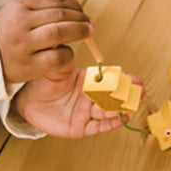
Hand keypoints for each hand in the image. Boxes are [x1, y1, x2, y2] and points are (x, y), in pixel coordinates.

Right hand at [0, 0, 90, 83]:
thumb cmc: (9, 33)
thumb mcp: (20, 13)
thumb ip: (45, 7)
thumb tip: (75, 1)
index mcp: (18, 7)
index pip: (54, 1)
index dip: (73, 6)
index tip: (82, 11)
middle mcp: (20, 24)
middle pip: (59, 16)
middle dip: (80, 18)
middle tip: (89, 22)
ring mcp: (24, 45)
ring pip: (59, 33)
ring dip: (79, 31)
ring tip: (88, 32)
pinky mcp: (29, 65)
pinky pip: (56, 58)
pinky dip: (67, 54)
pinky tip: (68, 52)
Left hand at [12, 63, 142, 138]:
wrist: (29, 102)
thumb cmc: (44, 83)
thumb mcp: (55, 69)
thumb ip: (63, 60)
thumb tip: (66, 43)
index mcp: (88, 81)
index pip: (109, 80)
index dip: (123, 79)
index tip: (135, 79)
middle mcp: (91, 97)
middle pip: (113, 96)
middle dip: (128, 94)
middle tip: (141, 91)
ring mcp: (87, 113)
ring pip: (108, 111)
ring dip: (122, 109)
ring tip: (133, 106)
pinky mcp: (81, 127)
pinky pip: (98, 127)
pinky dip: (111, 124)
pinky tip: (122, 120)